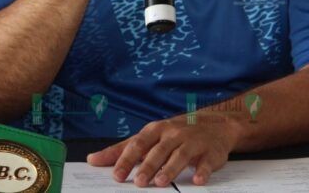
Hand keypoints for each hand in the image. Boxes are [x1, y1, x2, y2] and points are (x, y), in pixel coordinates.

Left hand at [86, 114, 238, 186]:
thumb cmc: (175, 133)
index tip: (116, 175)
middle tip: (138, 183)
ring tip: (160, 182)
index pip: (138, 144)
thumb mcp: (149, 136)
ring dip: (170, 168)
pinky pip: (206, 162)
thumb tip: (93, 159)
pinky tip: (197, 180)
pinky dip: (202, 171)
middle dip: (148, 166)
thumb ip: (122, 149)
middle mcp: (173, 134)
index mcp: (156, 130)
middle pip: (158, 150)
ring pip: (180, 155)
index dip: (127, 160)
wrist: (215, 124)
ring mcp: (193, 142)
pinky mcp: (210, 153)